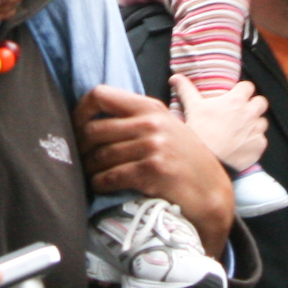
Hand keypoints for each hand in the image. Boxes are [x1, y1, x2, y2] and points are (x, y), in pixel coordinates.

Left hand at [74, 85, 233, 251]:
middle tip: (79, 160)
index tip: (76, 128)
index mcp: (150, 107)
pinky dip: (100, 184)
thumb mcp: (166, 128)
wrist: (212, 192)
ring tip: (90, 175)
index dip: (80, 112)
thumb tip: (92, 118)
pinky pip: (111, 176)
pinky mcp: (153, 171)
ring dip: (89, 170)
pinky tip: (102, 186)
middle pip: (94, 129)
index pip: (100, 94)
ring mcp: (153, 146)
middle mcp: (151, 123)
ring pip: (100, 156)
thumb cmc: (185, 161)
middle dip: (80, 148)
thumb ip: (136, 119)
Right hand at [172, 75, 267, 173]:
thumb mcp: (192, 107)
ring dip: (255, 124)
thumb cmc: (200, 131)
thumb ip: (186, 89)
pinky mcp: (259, 146)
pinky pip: (262, 140)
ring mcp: (256, 130)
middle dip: (254, 105)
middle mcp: (250, 113)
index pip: (248, 86)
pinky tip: (242, 145)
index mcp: (236, 100)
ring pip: (262, 122)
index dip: (242, 90)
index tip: (236, 96)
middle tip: (242, 112)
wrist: (207, 160)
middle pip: (261, 102)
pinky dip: (254, 142)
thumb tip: (175, 77)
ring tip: (242, 130)